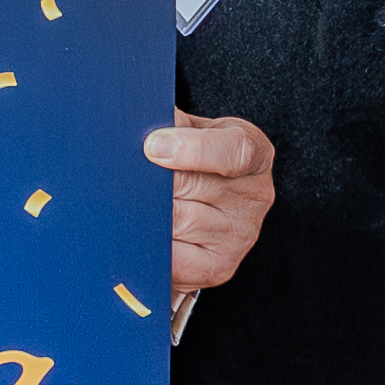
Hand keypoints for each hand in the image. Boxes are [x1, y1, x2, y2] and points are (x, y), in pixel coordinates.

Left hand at [150, 116, 274, 305]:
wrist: (204, 216)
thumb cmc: (193, 165)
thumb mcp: (193, 133)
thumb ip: (174, 123)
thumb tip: (140, 117)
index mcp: (255, 154)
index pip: (235, 151)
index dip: (192, 148)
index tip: (152, 146)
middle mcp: (256, 196)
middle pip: (193, 186)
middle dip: (154, 182)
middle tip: (128, 177)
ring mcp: (240, 235)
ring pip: (178, 221)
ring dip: (148, 212)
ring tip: (133, 203)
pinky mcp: (220, 267)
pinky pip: (175, 258)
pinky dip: (151, 245)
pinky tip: (141, 233)